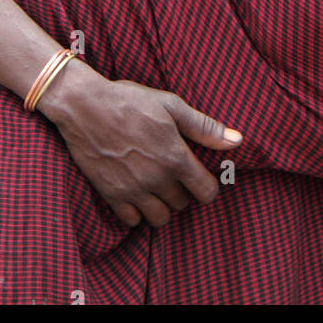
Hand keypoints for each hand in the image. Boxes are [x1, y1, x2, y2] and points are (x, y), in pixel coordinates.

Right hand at [41, 64, 242, 227]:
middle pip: (183, 204)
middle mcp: (156, 179)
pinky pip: (132, 222)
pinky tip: (136, 193)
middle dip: (182, 191)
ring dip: (162, 205)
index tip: (199, 176)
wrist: (84, 105)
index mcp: (175, 157)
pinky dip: (137, 212)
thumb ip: (204, 127)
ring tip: (156, 186)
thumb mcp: (171, 105)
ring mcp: (133, 190)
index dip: (207, 186)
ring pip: (160, 218)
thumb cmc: (129, 100)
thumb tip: (238, 140)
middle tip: (172, 173)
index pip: (206, 192)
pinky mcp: (111, 195)